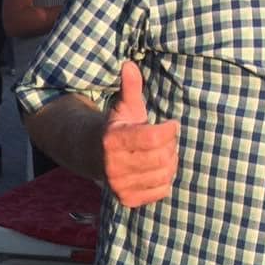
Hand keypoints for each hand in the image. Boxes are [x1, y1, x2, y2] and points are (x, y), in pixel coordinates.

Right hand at [102, 59, 177, 208]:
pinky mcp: (127, 200)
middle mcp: (113, 166)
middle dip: (170, 145)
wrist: (93, 155)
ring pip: (164, 174)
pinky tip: (157, 169)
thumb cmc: (117, 127)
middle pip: (162, 156)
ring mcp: (119, 185)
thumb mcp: (124, 106)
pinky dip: (165, 179)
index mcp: (113, 140)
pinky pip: (161, 191)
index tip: (172, 124)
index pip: (153, 137)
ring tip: (162, 153)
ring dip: (170, 162)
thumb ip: (130, 87)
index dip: (169, 130)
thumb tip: (129, 64)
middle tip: (166, 139)